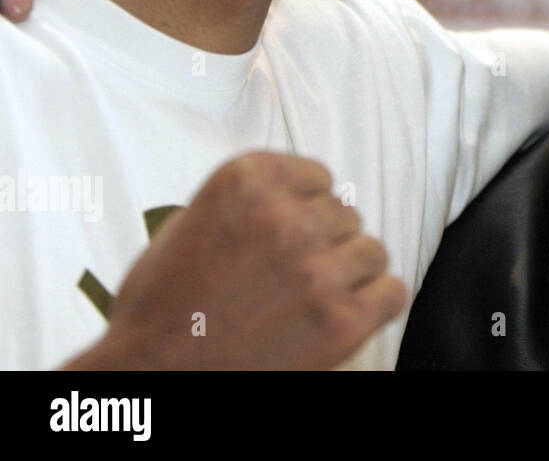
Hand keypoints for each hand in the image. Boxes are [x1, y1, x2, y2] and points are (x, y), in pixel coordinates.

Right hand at [63, 152, 405, 369]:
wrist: (152, 373)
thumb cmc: (162, 307)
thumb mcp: (191, 222)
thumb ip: (250, 201)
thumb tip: (300, 197)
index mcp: (247, 181)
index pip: (319, 178)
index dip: (306, 208)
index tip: (289, 231)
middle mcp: (287, 219)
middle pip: (346, 215)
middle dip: (324, 243)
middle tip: (291, 275)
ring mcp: (318, 270)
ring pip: (372, 251)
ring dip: (349, 273)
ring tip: (309, 299)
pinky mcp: (342, 320)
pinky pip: (393, 292)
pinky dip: (375, 305)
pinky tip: (343, 316)